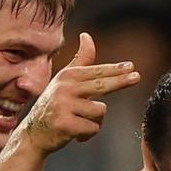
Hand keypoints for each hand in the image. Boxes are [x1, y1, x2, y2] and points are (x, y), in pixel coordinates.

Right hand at [14, 32, 139, 154]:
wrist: (33, 134)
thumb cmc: (54, 105)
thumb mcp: (64, 80)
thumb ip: (80, 61)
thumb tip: (87, 36)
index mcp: (67, 76)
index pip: (96, 71)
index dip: (115, 69)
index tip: (131, 67)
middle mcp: (64, 88)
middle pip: (100, 85)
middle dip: (120, 81)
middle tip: (137, 77)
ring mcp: (63, 106)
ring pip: (99, 111)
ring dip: (95, 120)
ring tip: (81, 122)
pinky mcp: (65, 125)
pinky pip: (92, 129)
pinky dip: (88, 134)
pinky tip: (76, 134)